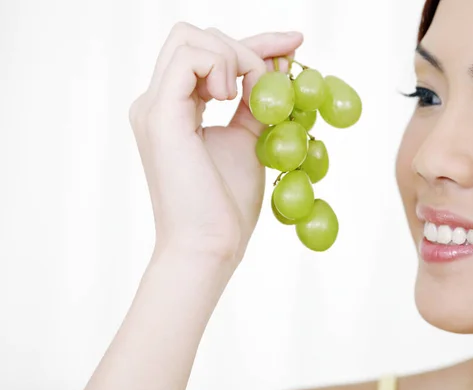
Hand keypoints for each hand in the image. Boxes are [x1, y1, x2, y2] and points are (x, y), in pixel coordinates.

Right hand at [128, 23, 302, 266]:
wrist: (209, 246)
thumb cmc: (227, 205)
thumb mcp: (250, 142)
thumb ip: (257, 103)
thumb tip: (278, 65)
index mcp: (175, 108)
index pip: (209, 55)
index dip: (256, 43)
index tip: (294, 42)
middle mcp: (157, 101)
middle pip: (195, 36)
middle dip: (246, 48)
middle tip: (274, 82)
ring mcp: (153, 106)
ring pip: (189, 38)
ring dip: (234, 58)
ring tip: (247, 101)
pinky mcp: (160, 115)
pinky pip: (190, 57)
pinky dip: (222, 67)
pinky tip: (233, 101)